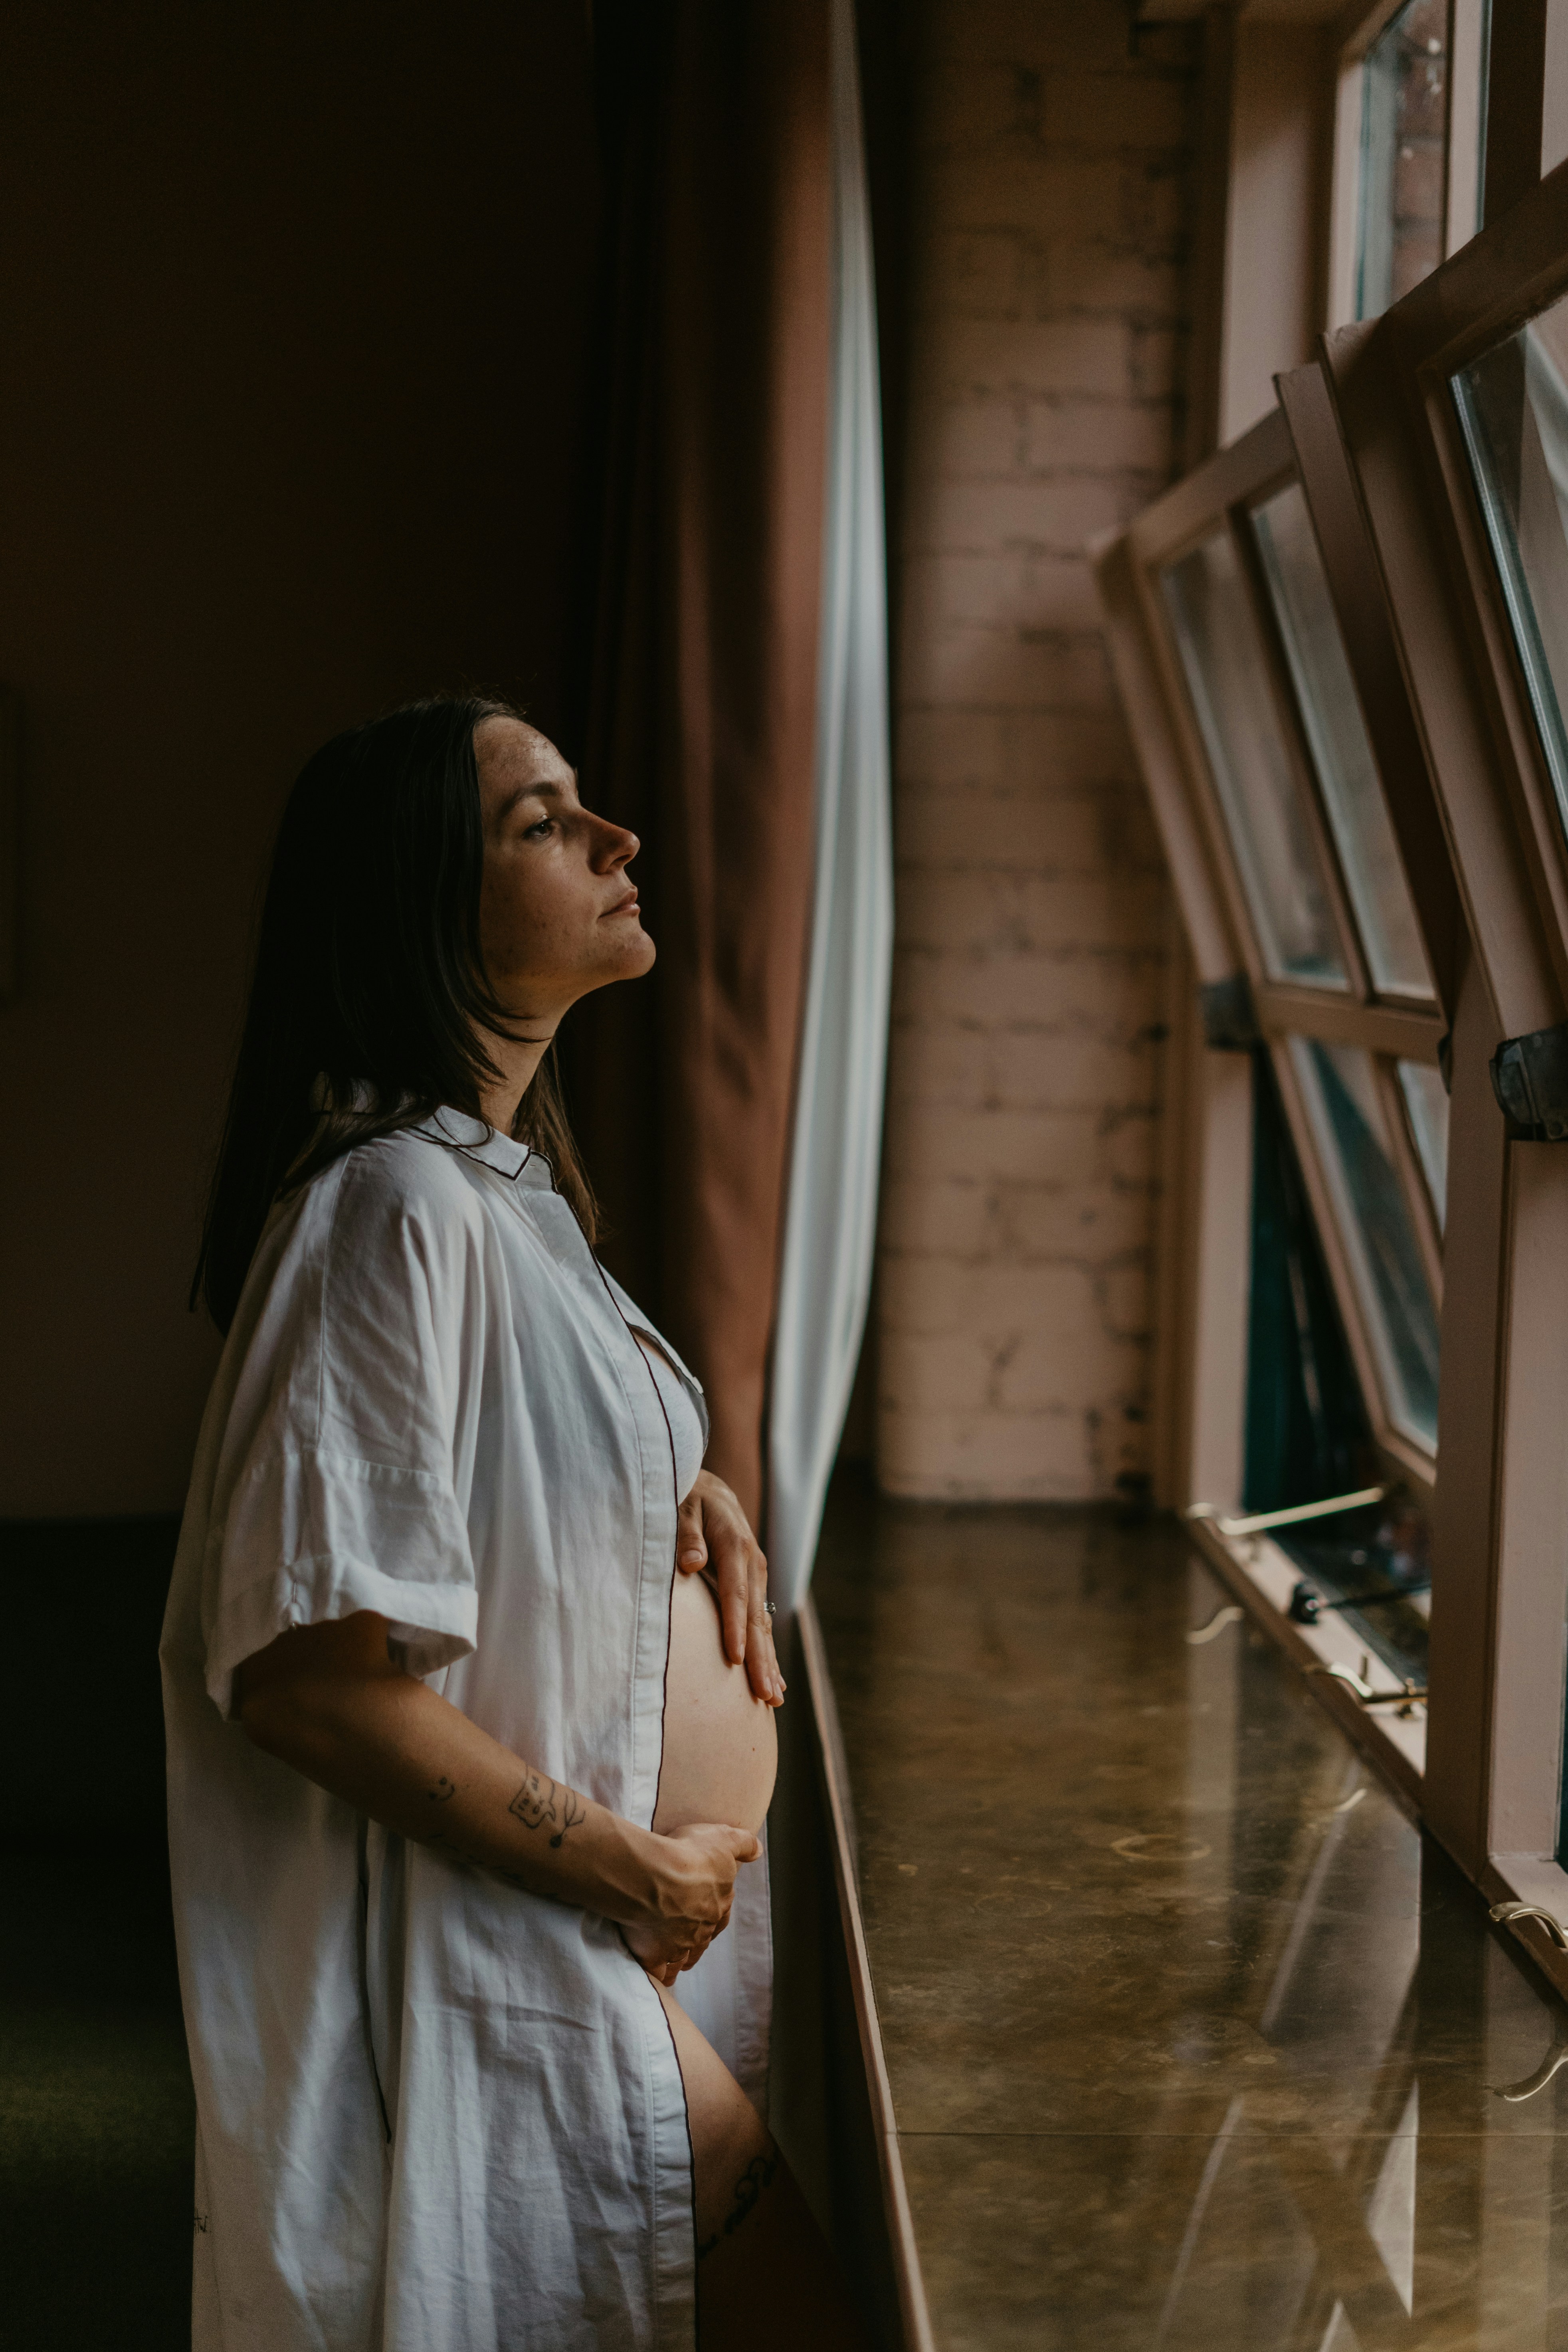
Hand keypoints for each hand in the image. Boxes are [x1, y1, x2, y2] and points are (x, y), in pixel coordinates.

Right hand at [621, 1821, 760, 1984]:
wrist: (654, 1876)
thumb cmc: (689, 1855)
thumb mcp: (723, 1839)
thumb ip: (742, 1844)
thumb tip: (758, 1851)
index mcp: (717, 1905)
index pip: (721, 1916)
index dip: (716, 1918)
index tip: (712, 1920)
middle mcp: (699, 1929)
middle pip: (700, 1942)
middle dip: (697, 1944)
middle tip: (690, 1947)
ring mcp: (675, 1944)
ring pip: (680, 1960)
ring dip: (678, 1963)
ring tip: (675, 1967)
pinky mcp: (651, 1952)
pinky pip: (655, 1971)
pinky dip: (655, 1974)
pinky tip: (652, 1974)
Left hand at [676, 1469, 785, 1705]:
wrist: (710, 1489)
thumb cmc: (688, 1498)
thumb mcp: (681, 1505)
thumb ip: (685, 1533)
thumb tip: (692, 1562)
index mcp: (734, 1545)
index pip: (735, 1594)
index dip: (735, 1627)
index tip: (735, 1660)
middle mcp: (752, 1564)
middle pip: (756, 1618)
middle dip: (762, 1659)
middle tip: (766, 1695)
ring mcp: (757, 1576)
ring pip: (764, 1625)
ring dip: (769, 1661)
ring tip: (774, 1697)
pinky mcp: (754, 1586)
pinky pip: (762, 1622)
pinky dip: (768, 1651)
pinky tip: (773, 1679)